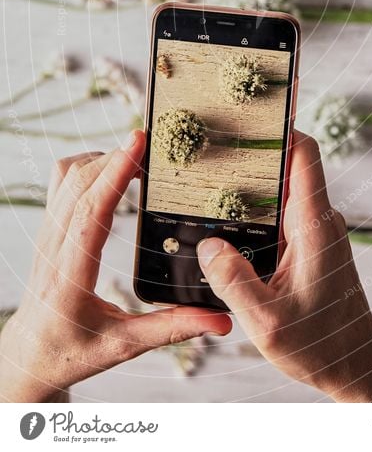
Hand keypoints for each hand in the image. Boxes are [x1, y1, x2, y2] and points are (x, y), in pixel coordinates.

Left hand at [0, 130, 230, 402]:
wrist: (30, 353)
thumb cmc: (72, 351)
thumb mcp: (124, 346)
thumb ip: (172, 330)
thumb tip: (218, 321)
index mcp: (71, 276)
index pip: (92, 213)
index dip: (115, 174)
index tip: (136, 143)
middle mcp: (54, 248)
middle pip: (80, 185)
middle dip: (115, 156)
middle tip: (151, 141)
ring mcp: (47, 234)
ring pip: (67, 178)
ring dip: (101, 158)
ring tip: (136, 154)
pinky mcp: (49, 228)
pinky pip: (61, 182)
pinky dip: (87, 165)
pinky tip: (111, 169)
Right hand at [197, 131, 371, 401]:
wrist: (358, 370)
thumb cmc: (321, 346)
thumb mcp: (266, 321)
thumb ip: (233, 280)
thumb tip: (206, 244)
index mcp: (314, 225)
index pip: (304, 155)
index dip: (281, 126)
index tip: (251, 108)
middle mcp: (319, 221)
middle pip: (287, 167)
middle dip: (251, 154)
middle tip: (211, 146)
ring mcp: (316, 233)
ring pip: (282, 193)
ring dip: (250, 187)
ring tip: (209, 183)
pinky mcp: (311, 248)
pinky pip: (282, 217)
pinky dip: (256, 214)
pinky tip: (226, 225)